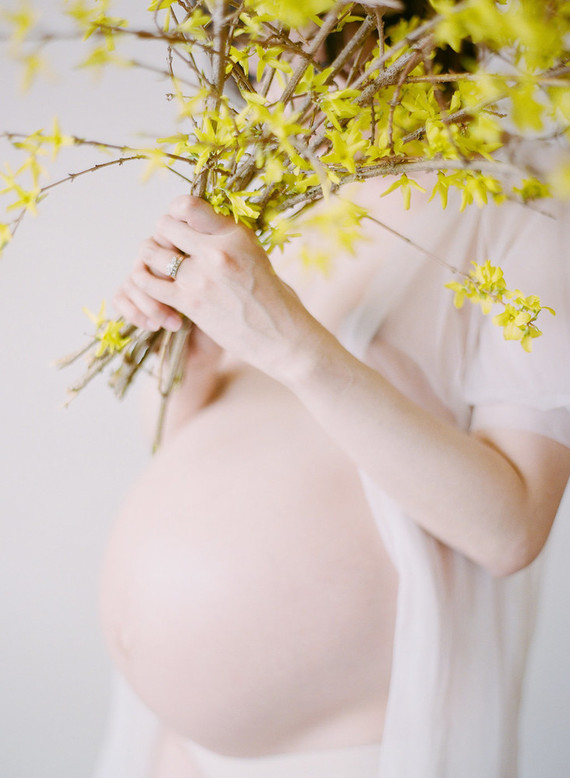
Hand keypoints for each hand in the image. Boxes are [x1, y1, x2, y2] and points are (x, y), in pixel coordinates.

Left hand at [122, 195, 323, 379]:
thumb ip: (228, 242)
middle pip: (163, 226)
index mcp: (235, 234)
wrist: (285, 339)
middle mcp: (217, 249)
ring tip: (160, 276)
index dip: (175, 215)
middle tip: (168, 256)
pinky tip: (160, 302)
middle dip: (161, 239)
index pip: (187, 205)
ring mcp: (201, 275)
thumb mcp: (256, 257)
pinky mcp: (191, 302)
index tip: (179, 230)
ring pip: (149, 253)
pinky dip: (148, 291)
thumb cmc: (276, 302)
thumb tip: (200, 229)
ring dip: (150, 264)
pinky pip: (149, 285)